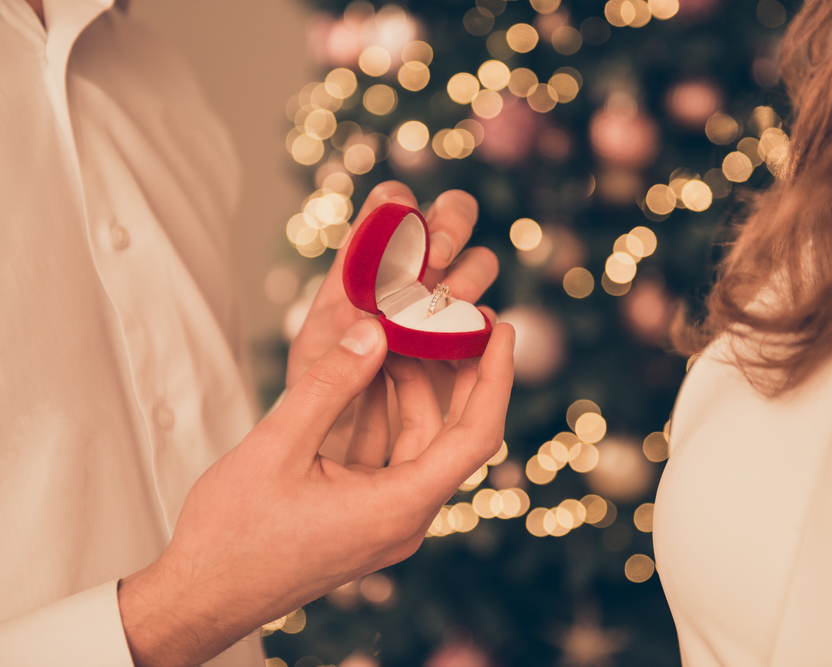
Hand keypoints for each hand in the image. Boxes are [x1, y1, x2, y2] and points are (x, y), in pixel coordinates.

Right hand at [118, 318, 514, 666]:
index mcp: (399, 508)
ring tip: (392, 336)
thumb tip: (373, 331)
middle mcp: (404, 518)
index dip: (497, 378)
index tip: (503, 331)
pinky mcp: (362, 517)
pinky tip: (363, 377)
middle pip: (452, 434)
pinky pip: (387, 456)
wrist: (198, 597)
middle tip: (452, 319)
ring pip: (417, 442)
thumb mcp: (279, 447)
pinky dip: (380, 414)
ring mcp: (385, 520)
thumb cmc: (232, 536)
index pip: (476, 436)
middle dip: (455, 374)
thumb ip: (330, 385)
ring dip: (408, 390)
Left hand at [286, 180, 498, 386]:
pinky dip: (481, 328)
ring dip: (468, 278)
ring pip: (479, 264)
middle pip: (451, 215)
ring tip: (446, 312)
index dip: (398, 202)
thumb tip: (374, 323)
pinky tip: (460, 346)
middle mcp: (413, 271)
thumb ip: (336, 340)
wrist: (344, 435)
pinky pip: (489, 322)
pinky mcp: (468, 341)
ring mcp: (444, 302)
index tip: (399, 214)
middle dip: (452, 224)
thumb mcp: (313, 362)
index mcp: (368, 261)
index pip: (390, 204)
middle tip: (436, 259)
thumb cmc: (320, 390)